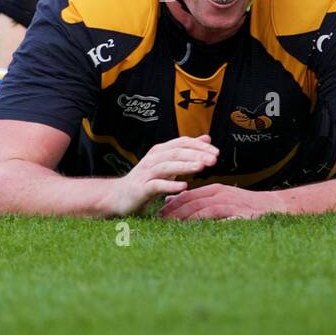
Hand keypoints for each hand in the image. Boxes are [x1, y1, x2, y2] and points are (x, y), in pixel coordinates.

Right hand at [102, 135, 218, 216]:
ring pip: (166, 167)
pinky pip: (156, 186)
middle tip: (214, 160)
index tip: (217, 152)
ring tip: (201, 167)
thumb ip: (186, 152)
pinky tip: (184, 186)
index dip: (199, 146)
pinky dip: (170, 185)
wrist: (118, 196)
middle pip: (176, 153)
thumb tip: (207, 138)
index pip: (181, 143)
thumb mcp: (168, 164)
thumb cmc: (146, 180)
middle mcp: (152, 159)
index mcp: (160, 151)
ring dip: (185, 166)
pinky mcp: (140, 189)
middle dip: (196, 154)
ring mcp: (145, 174)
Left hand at [159, 183, 281, 220]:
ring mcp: (227, 201)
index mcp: (215, 189)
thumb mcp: (224, 202)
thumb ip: (203, 203)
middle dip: (172, 210)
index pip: (188, 195)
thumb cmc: (249, 208)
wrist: (276, 207)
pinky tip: (188, 227)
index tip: (158, 213)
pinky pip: (213, 214)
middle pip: (190, 200)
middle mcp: (219, 192)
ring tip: (167, 224)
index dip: (172, 204)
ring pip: (198, 207)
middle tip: (157, 219)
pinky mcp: (234, 210)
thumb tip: (175, 204)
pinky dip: (200, 219)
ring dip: (182, 216)